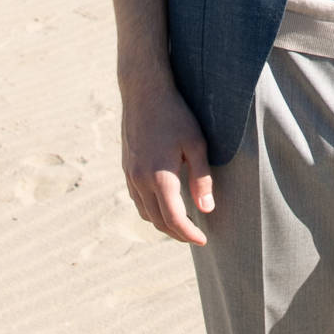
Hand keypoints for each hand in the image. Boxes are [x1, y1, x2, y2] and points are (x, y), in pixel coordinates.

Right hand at [120, 69, 213, 245]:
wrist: (143, 92)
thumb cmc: (175, 115)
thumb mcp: (196, 144)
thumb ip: (201, 178)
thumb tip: (207, 209)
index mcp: (160, 176)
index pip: (175, 219)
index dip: (189, 234)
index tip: (203, 240)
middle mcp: (140, 180)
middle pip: (157, 221)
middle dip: (177, 233)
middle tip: (195, 236)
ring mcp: (130, 175)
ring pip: (144, 213)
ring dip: (162, 224)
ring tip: (182, 223)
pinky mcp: (126, 168)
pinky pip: (136, 200)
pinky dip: (150, 210)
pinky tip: (163, 205)